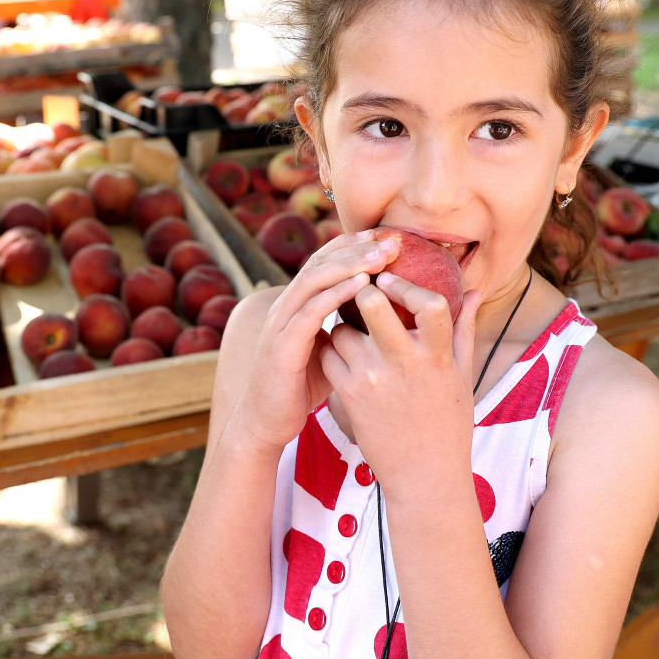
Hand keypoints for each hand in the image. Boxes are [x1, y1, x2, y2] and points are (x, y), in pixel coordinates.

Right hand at [232, 231, 400, 452]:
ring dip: (349, 264)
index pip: (323, 262)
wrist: (268, 422)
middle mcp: (285, 307)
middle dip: (355, 248)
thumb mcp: (330, 349)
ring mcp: (280, 325)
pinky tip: (361, 285)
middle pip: (319, 263)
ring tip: (380, 256)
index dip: (352, 245)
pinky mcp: (282, 348)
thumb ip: (347, 327)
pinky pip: (310, 313)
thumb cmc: (302, 385)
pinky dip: (335, 294)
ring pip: (313, 281)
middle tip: (390, 240)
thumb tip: (385, 313)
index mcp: (296, 305)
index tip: (384, 237)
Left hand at [321, 271, 482, 498]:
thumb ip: (465, 328)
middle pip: (371, 305)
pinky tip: (344, 356)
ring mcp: (372, 379)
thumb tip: (474, 290)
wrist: (423, 475)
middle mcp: (403, 363)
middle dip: (363, 291)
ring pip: (341, 329)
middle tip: (363, 293)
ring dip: (344, 324)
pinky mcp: (349, 395)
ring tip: (355, 332)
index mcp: (436, 356)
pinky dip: (332, 350)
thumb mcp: (463, 375)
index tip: (393, 279)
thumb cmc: (448, 423)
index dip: (408, 285)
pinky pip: (328, 355)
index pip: (430, 303)